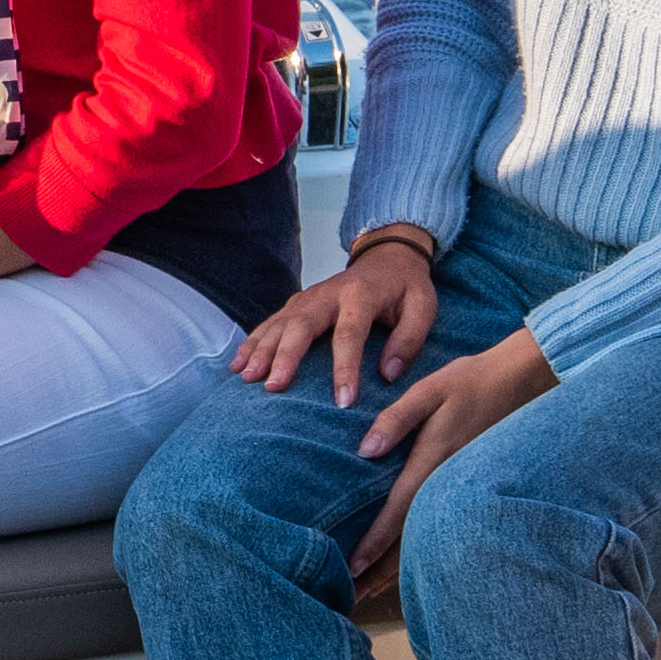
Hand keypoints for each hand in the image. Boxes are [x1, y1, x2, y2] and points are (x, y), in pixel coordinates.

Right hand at [231, 235, 439, 403]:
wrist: (387, 257)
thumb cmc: (405, 288)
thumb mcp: (423, 308)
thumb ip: (410, 340)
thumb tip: (388, 375)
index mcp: (361, 295)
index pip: (350, 333)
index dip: (345, 369)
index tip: (342, 402)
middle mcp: (328, 293)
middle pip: (302, 324)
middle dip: (285, 356)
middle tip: (273, 387)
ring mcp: (307, 297)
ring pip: (279, 323)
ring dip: (261, 350)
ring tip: (247, 378)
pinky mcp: (296, 304)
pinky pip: (270, 323)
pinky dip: (252, 343)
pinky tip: (238, 365)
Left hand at [344, 327, 556, 606]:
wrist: (524, 381)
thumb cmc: (470, 382)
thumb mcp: (430, 390)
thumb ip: (396, 419)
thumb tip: (366, 450)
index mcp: (434, 460)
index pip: (398, 511)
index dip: (374, 543)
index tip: (352, 568)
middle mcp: (449, 483)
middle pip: (411, 539)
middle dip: (381, 571)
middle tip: (352, 597)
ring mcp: (462, 488)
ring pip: (428, 539)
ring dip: (399, 569)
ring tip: (371, 592)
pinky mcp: (470, 487)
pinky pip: (442, 527)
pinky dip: (421, 551)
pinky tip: (408, 566)